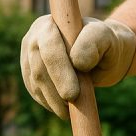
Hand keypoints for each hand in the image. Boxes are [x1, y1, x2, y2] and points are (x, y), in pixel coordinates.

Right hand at [20, 15, 135, 119]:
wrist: (102, 55)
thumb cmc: (106, 44)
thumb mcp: (106, 38)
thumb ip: (94, 41)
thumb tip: (76, 60)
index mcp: (51, 24)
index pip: (49, 48)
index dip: (59, 71)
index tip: (72, 94)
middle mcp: (35, 37)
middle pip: (38, 67)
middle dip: (55, 91)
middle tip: (70, 110)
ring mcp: (29, 56)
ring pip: (35, 83)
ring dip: (52, 101)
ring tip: (69, 112)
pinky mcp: (29, 73)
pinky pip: (34, 91)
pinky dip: (48, 103)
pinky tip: (62, 109)